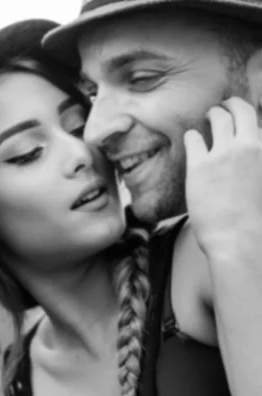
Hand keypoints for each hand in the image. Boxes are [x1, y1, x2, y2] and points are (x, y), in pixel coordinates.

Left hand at [184, 97, 261, 255]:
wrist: (239, 239)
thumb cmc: (256, 221)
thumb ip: (256, 166)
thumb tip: (250, 164)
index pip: (260, 125)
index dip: (251, 122)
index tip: (245, 122)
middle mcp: (250, 146)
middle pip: (243, 110)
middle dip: (233, 104)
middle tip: (225, 105)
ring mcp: (224, 153)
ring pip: (218, 117)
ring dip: (213, 114)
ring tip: (208, 116)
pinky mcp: (199, 164)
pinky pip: (193, 138)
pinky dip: (193, 136)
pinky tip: (192, 139)